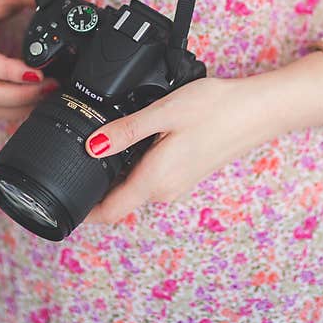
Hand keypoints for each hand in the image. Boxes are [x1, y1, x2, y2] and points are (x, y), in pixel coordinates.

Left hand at [83, 76, 280, 223]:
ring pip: (135, 186)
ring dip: (117, 171)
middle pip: (119, 199)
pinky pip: (151, 176)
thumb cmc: (216, 108)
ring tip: (104, 139)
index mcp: (155, 180)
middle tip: (76, 152)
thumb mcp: (163, 113)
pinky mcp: (187, 172)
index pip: (109, 213)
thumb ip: (125, 132)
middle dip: (96, 183)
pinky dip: (136, 163)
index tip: (63, 197)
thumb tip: (91, 146)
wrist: (259, 110)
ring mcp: (178, 183)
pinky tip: (137, 136)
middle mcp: (165, 190)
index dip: (83, 212)